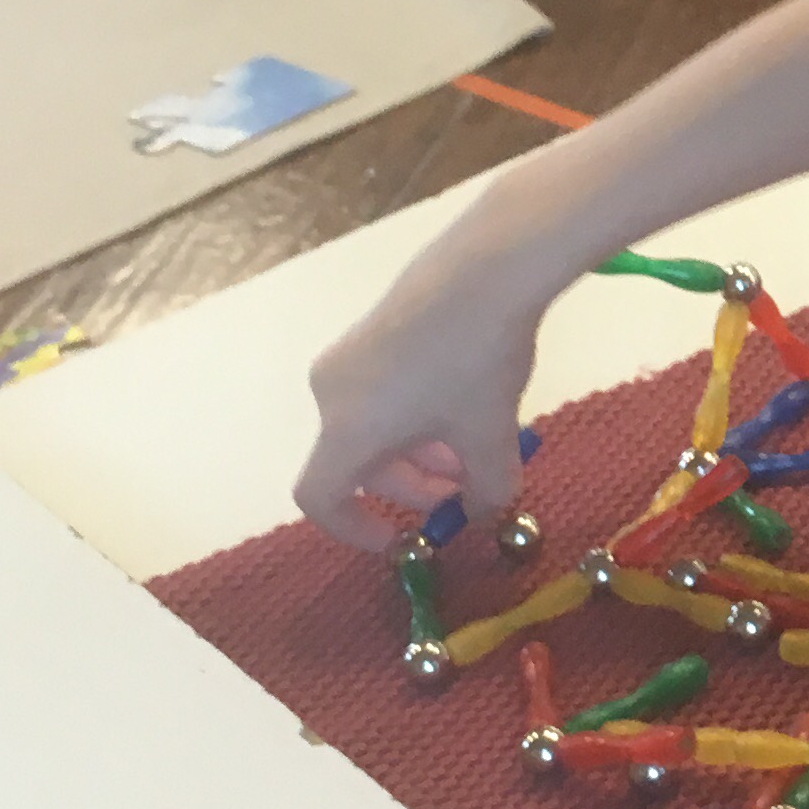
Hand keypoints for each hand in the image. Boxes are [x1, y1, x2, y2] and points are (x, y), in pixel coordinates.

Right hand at [293, 272, 546, 551]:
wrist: (486, 268)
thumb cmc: (476, 363)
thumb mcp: (490, 437)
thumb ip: (487, 489)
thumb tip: (484, 510)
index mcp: (345, 430)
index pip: (319, 498)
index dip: (354, 530)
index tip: (400, 539)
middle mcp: (331, 394)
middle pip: (357, 463)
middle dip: (412, 487)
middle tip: (465, 489)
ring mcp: (348, 355)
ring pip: (375, 425)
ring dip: (421, 451)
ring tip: (479, 446)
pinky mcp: (371, 326)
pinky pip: (383, 390)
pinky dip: (419, 413)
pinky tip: (473, 403)